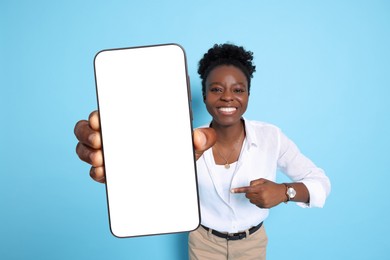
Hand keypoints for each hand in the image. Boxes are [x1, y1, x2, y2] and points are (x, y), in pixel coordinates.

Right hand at [74, 111, 216, 182]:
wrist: (177, 171)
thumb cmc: (179, 148)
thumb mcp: (190, 142)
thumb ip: (201, 138)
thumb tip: (200, 138)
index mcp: (131, 120)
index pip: (107, 112)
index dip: (97, 115)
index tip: (97, 119)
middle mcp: (116, 134)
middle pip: (89, 129)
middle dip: (87, 134)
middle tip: (100, 141)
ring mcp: (111, 153)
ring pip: (86, 148)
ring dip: (87, 153)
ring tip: (100, 159)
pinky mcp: (111, 171)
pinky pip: (95, 170)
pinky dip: (95, 172)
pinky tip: (102, 173)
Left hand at [231, 178, 285, 207]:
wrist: (282, 193)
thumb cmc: (271, 185)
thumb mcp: (263, 180)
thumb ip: (254, 182)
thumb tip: (248, 186)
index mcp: (260, 189)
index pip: (247, 190)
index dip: (238, 190)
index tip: (231, 191)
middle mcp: (261, 196)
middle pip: (247, 196)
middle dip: (249, 193)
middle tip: (255, 190)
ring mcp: (263, 202)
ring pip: (251, 200)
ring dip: (253, 197)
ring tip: (260, 194)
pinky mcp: (264, 207)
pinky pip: (255, 204)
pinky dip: (257, 201)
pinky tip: (263, 198)